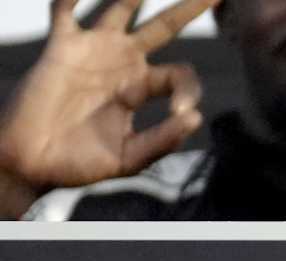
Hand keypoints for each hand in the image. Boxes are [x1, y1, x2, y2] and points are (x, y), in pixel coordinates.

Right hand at [0, 0, 216, 215]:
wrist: (33, 161)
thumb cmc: (81, 163)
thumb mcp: (130, 158)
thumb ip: (163, 140)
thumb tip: (195, 117)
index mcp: (143, 89)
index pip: (180, 75)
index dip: (188, 90)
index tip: (180, 112)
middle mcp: (122, 64)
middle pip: (162, 27)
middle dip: (187, 9)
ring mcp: (93, 51)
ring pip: (120, 8)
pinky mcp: (61, 47)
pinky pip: (65, 11)